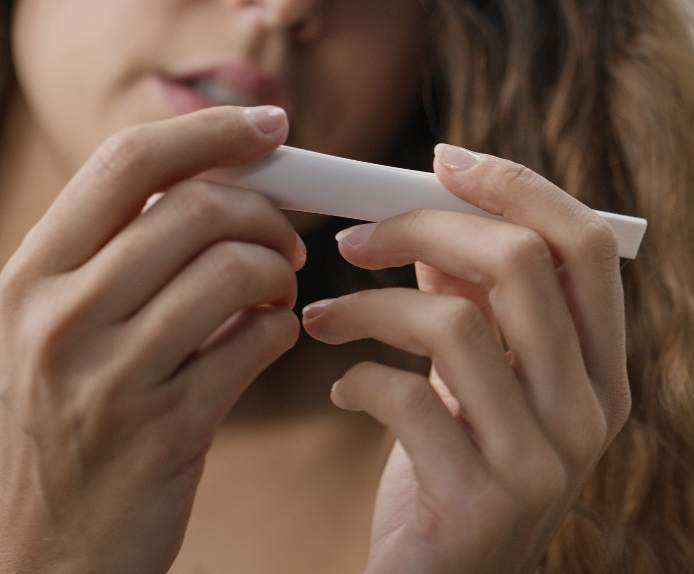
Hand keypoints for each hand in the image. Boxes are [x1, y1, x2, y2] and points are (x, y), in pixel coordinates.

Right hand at [0, 106, 304, 572]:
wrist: (40, 550)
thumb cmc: (64, 424)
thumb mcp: (57, 330)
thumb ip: (117, 260)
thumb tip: (219, 188)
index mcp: (31, 275)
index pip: (127, 162)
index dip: (211, 131)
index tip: (270, 128)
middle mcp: (61, 315)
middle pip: (195, 208)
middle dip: (265, 212)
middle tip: (287, 241)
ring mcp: (112, 374)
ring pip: (235, 270)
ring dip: (280, 274)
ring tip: (277, 296)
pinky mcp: (168, 429)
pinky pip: (259, 344)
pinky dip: (284, 331)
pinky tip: (271, 340)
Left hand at [302, 144, 630, 572]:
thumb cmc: (453, 469)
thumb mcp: (476, 380)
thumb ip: (475, 298)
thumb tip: (435, 208)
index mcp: (604, 373)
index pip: (587, 246)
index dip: (519, 186)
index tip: (444, 159)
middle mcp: (590, 414)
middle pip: (524, 265)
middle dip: (425, 226)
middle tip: (355, 235)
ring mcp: (544, 463)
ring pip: (456, 323)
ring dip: (370, 304)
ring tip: (324, 316)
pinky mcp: (480, 502)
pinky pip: (406, 399)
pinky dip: (356, 378)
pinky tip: (341, 389)